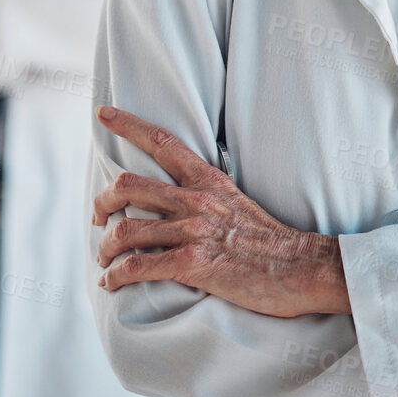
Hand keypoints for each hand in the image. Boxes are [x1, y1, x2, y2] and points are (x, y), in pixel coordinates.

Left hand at [92, 106, 349, 316]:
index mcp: (208, 180)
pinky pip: (138, 267)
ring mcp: (194, 232)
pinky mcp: (192, 265)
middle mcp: (197, 200)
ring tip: (104, 259)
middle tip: (99, 218)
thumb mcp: (236, 200)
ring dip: (105, 246)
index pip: (161, 141)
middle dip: (102, 203)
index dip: (127, 124)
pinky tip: (111, 283)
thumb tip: (176, 194)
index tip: (103, 113)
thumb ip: (205, 193)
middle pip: (128, 186)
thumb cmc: (268, 239)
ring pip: (126, 229)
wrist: (299, 268)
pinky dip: (115, 276)